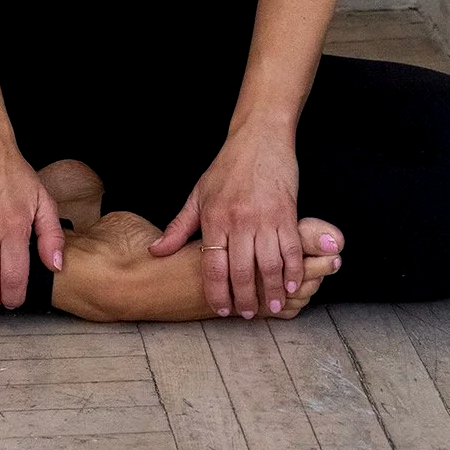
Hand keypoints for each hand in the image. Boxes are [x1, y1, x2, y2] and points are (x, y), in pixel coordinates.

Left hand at [147, 123, 301, 316]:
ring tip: (271, 305)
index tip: (222, 309)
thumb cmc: (227, 166)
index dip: (217, 293)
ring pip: (269, 266)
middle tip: (247, 313)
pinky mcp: (287, 213)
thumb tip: (155, 252)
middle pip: (241, 272)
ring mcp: (264, 218)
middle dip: (245, 299)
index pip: (213, 267)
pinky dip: (293, 271)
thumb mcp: (198, 193)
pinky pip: (291, 250)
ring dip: (271, 290)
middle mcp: (239, 221)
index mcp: (214, 218)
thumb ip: (179, 226)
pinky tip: (292, 283)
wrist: (259, 137)